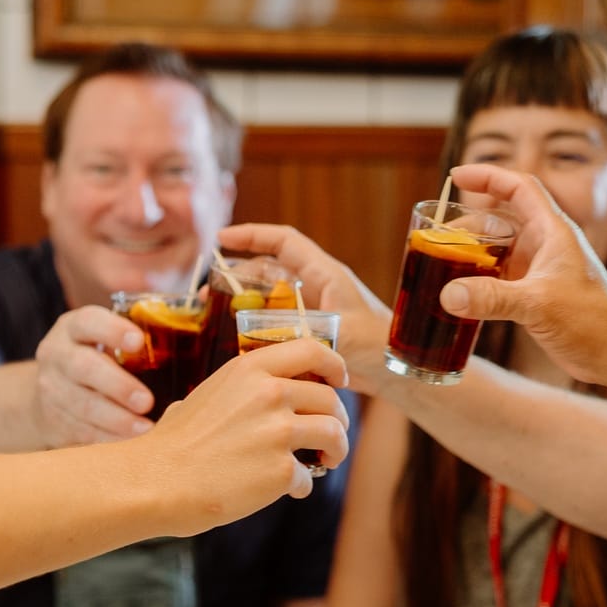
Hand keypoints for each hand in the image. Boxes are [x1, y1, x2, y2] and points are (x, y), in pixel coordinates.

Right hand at [30, 305, 156, 445]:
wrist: (52, 391)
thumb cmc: (96, 359)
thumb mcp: (105, 339)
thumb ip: (138, 339)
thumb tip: (196, 334)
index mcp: (74, 327)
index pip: (89, 321)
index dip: (113, 330)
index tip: (139, 342)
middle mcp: (57, 355)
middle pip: (83, 367)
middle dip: (118, 386)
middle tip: (146, 401)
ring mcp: (50, 389)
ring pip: (82, 405)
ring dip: (117, 420)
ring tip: (146, 430)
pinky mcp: (52, 421)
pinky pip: (80, 431)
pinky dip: (107, 440)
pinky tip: (130, 445)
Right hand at [146, 336, 350, 522]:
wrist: (155, 480)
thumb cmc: (174, 443)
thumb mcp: (207, 395)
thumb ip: (241, 390)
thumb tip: (260, 396)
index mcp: (250, 369)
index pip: (312, 349)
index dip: (334, 364)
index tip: (338, 380)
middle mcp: (270, 393)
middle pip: (330, 399)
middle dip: (338, 419)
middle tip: (330, 437)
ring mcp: (278, 431)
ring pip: (334, 434)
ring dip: (335, 451)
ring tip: (324, 462)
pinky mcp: (281, 470)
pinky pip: (309, 476)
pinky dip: (301, 486)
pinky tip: (286, 491)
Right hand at [218, 222, 392, 394]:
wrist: (398, 371)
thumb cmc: (377, 347)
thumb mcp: (335, 331)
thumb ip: (298, 326)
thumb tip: (257, 326)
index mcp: (325, 274)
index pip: (284, 241)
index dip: (252, 235)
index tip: (222, 240)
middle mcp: (317, 286)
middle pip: (269, 270)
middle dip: (237, 274)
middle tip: (207, 290)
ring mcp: (313, 307)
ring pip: (270, 296)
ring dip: (244, 301)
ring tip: (215, 313)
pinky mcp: (312, 330)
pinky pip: (277, 320)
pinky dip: (257, 325)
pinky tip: (239, 339)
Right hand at [435, 164, 606, 386]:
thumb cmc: (593, 321)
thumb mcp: (538, 304)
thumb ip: (492, 298)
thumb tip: (448, 294)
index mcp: (552, 231)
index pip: (518, 187)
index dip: (488, 176)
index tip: (456, 176)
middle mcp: (545, 246)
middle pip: (499, 220)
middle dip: (467, 225)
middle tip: (438, 238)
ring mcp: (539, 271)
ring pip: (497, 251)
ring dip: (471, 255)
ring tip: (442, 266)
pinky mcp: (535, 295)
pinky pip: (499, 278)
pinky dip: (478, 281)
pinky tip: (460, 295)